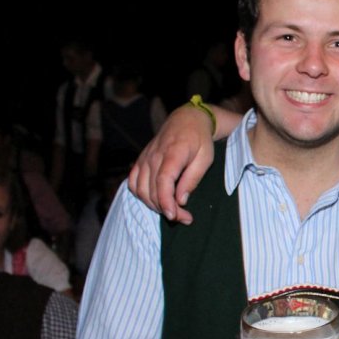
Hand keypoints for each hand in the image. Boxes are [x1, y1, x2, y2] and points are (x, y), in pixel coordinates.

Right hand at [128, 103, 214, 223]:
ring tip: (172, 210)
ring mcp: (144, 158)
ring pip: (140, 189)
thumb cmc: (199, 140)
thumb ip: (192, 179)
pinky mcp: (140, 161)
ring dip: (153, 205)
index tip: (174, 216)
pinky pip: (133, 182)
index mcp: (172, 153)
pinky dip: (141, 194)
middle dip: (166, 209)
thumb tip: (181, 200)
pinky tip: (155, 200)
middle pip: (152, 190)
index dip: (166, 202)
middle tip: (185, 218)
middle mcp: (154, 156)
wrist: (186, 120)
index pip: (163, 182)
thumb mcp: (205, 158)